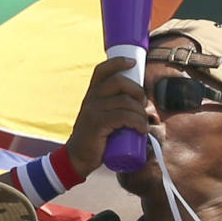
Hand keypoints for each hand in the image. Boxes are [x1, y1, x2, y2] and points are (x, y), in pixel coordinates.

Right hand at [66, 56, 147, 177]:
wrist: (78, 158)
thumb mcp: (101, 117)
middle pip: (119, 82)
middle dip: (138, 91)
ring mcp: (93, 110)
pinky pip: (123, 116)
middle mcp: (91, 99)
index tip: (133, 63)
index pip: (102, 70)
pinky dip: (137, 122)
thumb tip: (142, 101)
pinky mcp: (97, 123)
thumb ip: (113, 107)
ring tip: (143, 124)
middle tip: (143, 106)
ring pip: (126, 102)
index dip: (118, 62)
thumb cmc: (95, 138)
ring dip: (141, 113)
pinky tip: (141, 129)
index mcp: (92, 95)